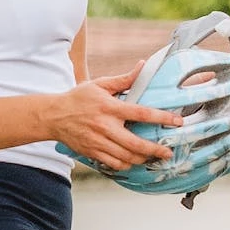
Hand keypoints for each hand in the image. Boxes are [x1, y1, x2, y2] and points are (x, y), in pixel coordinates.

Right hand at [50, 71, 175, 169]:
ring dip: (142, 159)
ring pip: (127, 158)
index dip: (162, 118)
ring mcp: (99, 142)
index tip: (177, 122)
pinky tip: (132, 160)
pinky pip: (114, 164)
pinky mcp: (93, 152)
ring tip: (152, 156)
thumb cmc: (77, 98)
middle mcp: (106, 127)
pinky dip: (126, 164)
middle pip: (136, 144)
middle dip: (156, 150)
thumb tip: (143, 65)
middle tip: (168, 151)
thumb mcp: (100, 84)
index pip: (142, 113)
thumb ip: (124, 79)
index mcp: (110, 108)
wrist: (52, 116)